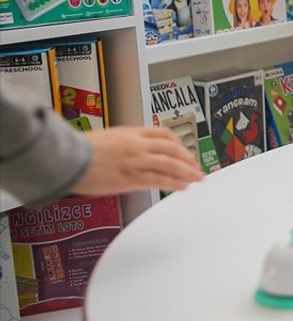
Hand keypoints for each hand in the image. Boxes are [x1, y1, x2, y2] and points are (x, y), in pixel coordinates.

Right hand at [73, 126, 204, 195]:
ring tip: (197, 178)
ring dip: (188, 172)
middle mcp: (137, 145)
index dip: (179, 144)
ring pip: (170, 164)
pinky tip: (183, 187)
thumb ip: (126, 144)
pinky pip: (158, 180)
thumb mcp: (108, 139)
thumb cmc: (81, 150)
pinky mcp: (130, 177)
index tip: (186, 152)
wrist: (66, 158)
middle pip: (172, 149)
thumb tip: (138, 153)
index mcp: (131, 133)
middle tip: (197, 167)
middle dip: (189, 159)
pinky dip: (174, 183)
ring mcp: (135, 161)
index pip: (164, 134)